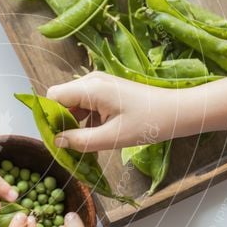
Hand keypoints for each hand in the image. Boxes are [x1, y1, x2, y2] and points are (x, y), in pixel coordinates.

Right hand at [46, 72, 184, 152]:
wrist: (176, 112)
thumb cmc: (148, 123)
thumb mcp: (112, 137)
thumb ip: (81, 141)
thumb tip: (57, 142)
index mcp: (91, 88)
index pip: (53, 96)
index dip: (49, 117)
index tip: (56, 138)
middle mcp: (92, 81)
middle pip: (62, 99)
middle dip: (62, 122)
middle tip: (70, 145)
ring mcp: (100, 85)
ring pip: (73, 104)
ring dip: (75, 123)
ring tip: (85, 144)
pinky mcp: (107, 91)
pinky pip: (86, 105)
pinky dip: (86, 121)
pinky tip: (97, 137)